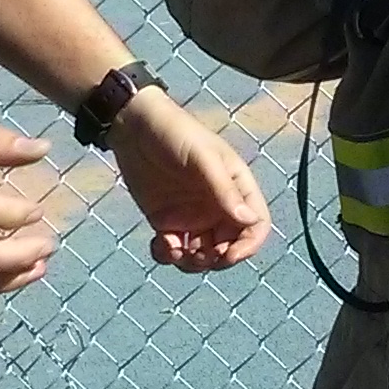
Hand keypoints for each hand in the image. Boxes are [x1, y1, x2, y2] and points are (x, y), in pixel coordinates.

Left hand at [106, 86, 271, 270]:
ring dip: (192, 263)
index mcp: (237, 188)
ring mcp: (193, 216)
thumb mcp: (202, 158)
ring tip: (172, 249)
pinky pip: (175, 251)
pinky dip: (169, 256)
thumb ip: (225, 189)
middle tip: (196, 255)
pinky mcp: (167, 222)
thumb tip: (249, 221)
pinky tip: (158, 244)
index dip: (248, 246)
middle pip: (231, 247)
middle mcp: (219, 206)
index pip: (256, 225)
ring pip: (203, 256)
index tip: (227, 255)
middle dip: (216, 259)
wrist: (132, 126)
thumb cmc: (175, 132)